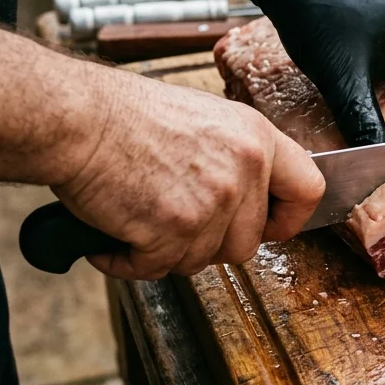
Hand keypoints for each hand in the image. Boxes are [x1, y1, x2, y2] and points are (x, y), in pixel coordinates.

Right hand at [55, 70, 324, 279]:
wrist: (76, 119)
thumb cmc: (127, 116)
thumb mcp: (208, 119)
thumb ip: (238, 157)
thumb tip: (252, 196)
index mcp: (257, 139)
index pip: (308, 190)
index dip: (289, 218)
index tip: (270, 227)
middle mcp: (244, 171)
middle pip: (248, 242)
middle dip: (211, 244)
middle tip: (175, 226)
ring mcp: (212, 202)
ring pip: (203, 260)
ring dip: (168, 252)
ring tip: (138, 224)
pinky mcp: (175, 229)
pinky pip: (159, 269)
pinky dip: (130, 262)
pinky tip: (114, 240)